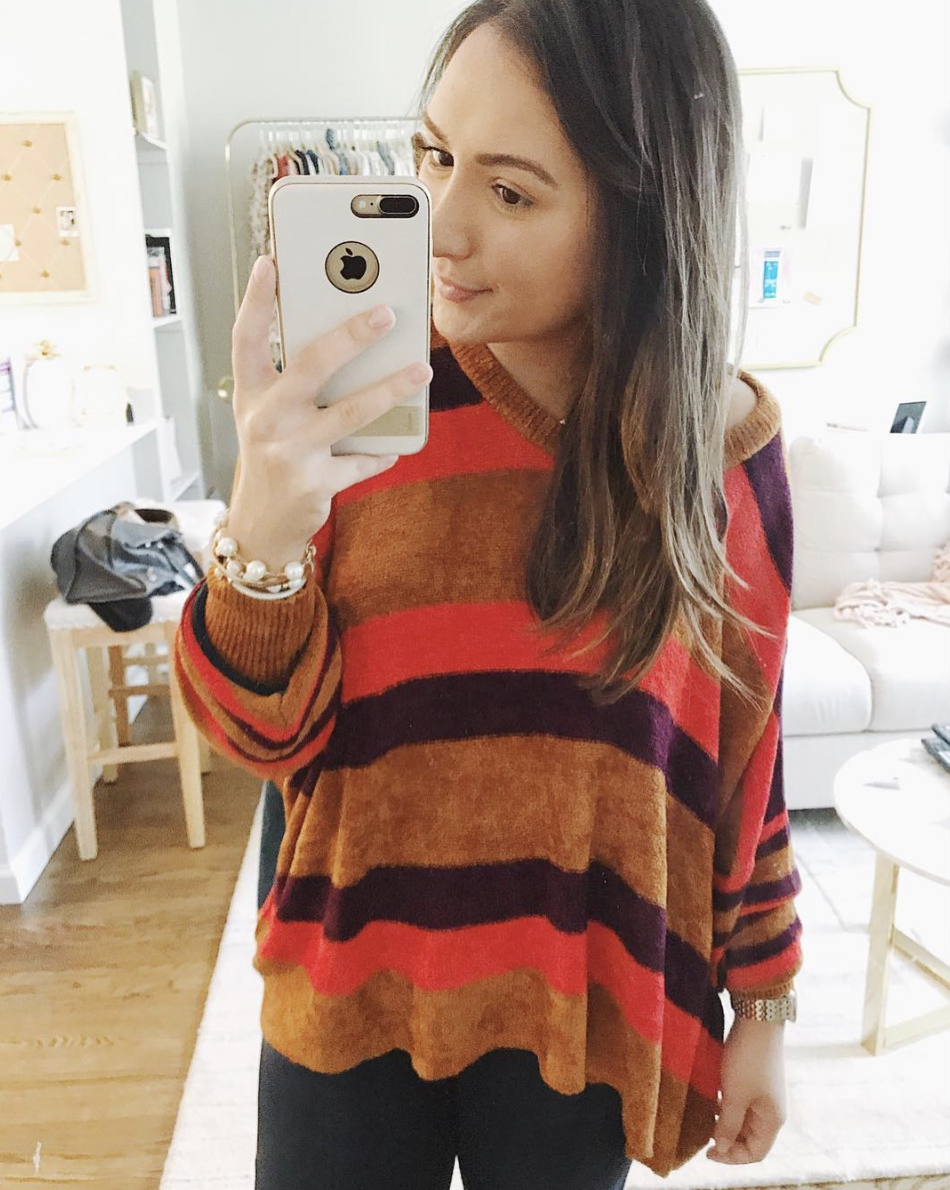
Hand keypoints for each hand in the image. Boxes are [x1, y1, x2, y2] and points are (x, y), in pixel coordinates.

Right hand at [229, 254, 431, 556]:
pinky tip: (397, 446)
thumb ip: (297, 380)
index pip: (247, 339)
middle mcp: (265, 420)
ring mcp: (289, 453)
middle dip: (352, 336)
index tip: (270, 263)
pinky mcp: (315, 484)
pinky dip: (382, 452)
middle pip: (311, 366)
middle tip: (388, 313)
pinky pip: (362, 460)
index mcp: (251, 395)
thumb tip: (354, 334)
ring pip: (350, 412)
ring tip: (422, 371)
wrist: (263, 523)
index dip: (255, 301)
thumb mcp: (270, 414)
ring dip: (391, 389)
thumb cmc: (274, 454)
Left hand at [707, 1019, 787, 1163]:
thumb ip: (728, 1125)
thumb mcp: (735, 1095)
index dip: (732, 1157)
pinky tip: (711, 1098)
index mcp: (772, 1120)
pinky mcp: (755, 1080)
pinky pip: (740, 1103)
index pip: (755, 1153)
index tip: (707, 1151)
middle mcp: (771, 1110)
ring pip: (743, 1120)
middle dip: (727, 1140)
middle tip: (703, 1134)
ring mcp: (763, 1095)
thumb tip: (722, 1148)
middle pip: (749, 1138)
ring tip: (704, 1117)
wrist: (757, 1019)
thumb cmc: (748, 1059)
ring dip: (724, 1122)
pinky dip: (726, 1106)